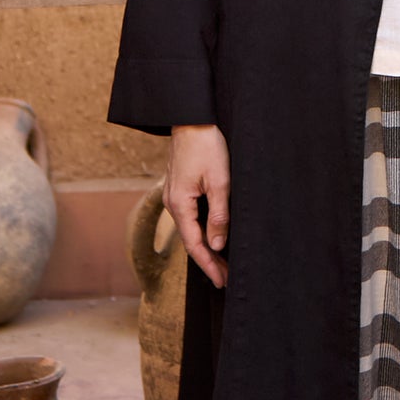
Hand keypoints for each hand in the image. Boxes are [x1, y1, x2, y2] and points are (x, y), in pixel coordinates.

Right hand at [165, 123, 230, 288]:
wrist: (192, 118)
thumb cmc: (207, 146)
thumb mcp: (220, 181)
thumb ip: (219, 215)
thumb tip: (217, 244)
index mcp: (179, 204)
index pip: (194, 244)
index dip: (209, 265)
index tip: (222, 281)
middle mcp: (172, 203)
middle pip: (191, 240)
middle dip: (209, 260)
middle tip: (226, 278)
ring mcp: (174, 195)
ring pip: (190, 229)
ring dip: (206, 246)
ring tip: (223, 262)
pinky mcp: (179, 187)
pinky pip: (190, 216)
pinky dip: (202, 230)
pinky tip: (213, 236)